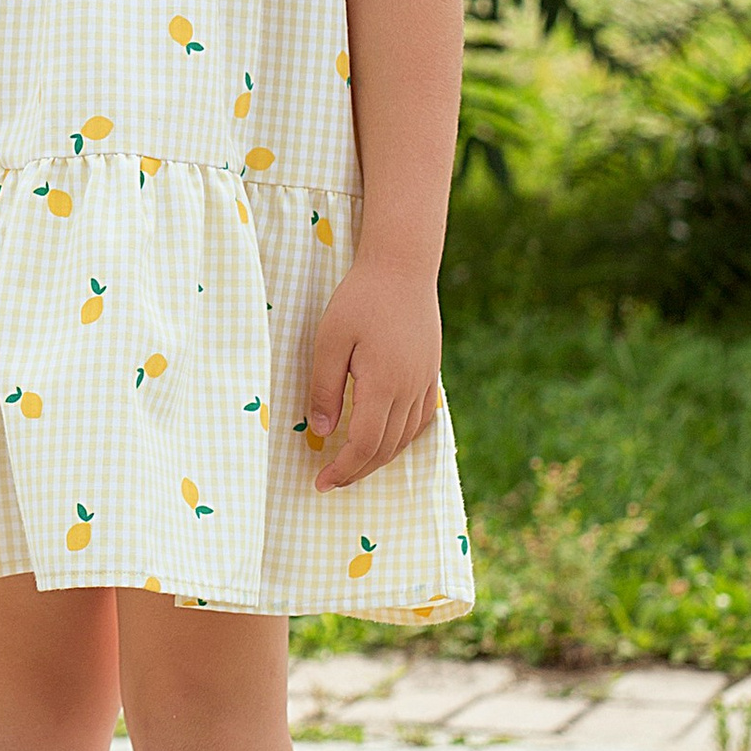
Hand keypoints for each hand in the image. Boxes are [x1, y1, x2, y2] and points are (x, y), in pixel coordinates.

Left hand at [306, 264, 443, 492]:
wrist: (403, 267)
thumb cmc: (360, 299)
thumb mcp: (329, 340)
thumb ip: (324, 388)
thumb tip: (320, 432)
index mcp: (383, 384)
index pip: (364, 444)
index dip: (343, 469)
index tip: (320, 482)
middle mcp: (409, 390)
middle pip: (385, 448)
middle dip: (357, 471)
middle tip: (331, 481)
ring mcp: (424, 383)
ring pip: (405, 438)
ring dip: (378, 459)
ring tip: (352, 466)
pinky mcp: (430, 373)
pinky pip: (420, 420)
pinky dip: (401, 439)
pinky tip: (386, 441)